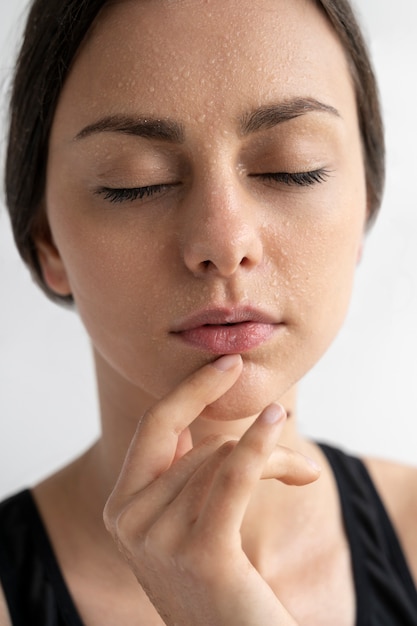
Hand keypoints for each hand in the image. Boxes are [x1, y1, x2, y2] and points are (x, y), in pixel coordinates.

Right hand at [104, 354, 318, 624]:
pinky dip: (258, 446)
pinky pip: (233, 477)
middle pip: (199, 445)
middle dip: (250, 437)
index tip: (229, 362)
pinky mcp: (200, 555)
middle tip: (289, 434)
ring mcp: (158, 540)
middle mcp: (128, 522)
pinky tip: (276, 424)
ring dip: (272, 459)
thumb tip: (196, 417)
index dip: (192, 389)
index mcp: (121, 508)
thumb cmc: (218, 583)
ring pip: (224, 461)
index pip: (155, 426)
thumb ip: (179, 473)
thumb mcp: (185, 524)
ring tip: (301, 473)